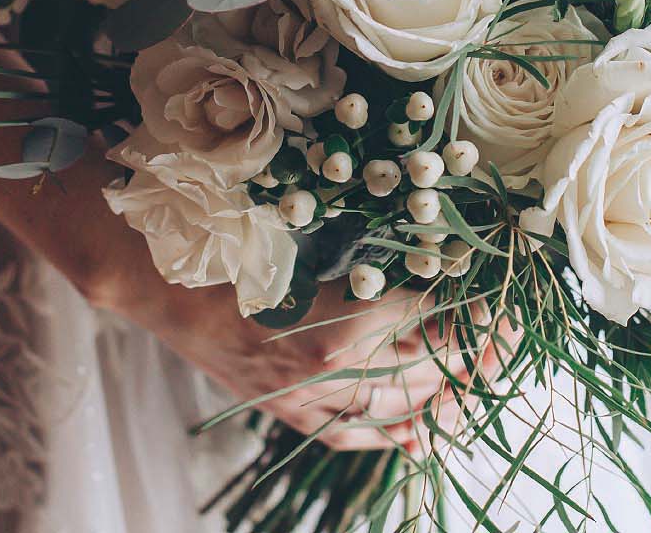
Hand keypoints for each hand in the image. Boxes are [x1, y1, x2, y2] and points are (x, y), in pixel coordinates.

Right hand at [0, 156, 493, 451]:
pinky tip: (422, 431)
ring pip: (395, 410)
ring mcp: (301, 397)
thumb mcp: (305, 215)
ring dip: (443, 392)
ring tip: (478, 372)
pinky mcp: (279, 406)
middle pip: (425, 371)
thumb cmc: (223, 222)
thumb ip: (369, 232)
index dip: (473, 306)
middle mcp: (328, 374)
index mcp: (340, 324)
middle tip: (507, 331)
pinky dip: (388, 435)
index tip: (500, 290)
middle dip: (473, 349)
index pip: (433, 321)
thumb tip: (439, 228)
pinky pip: (346, 434)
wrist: (143, 266)